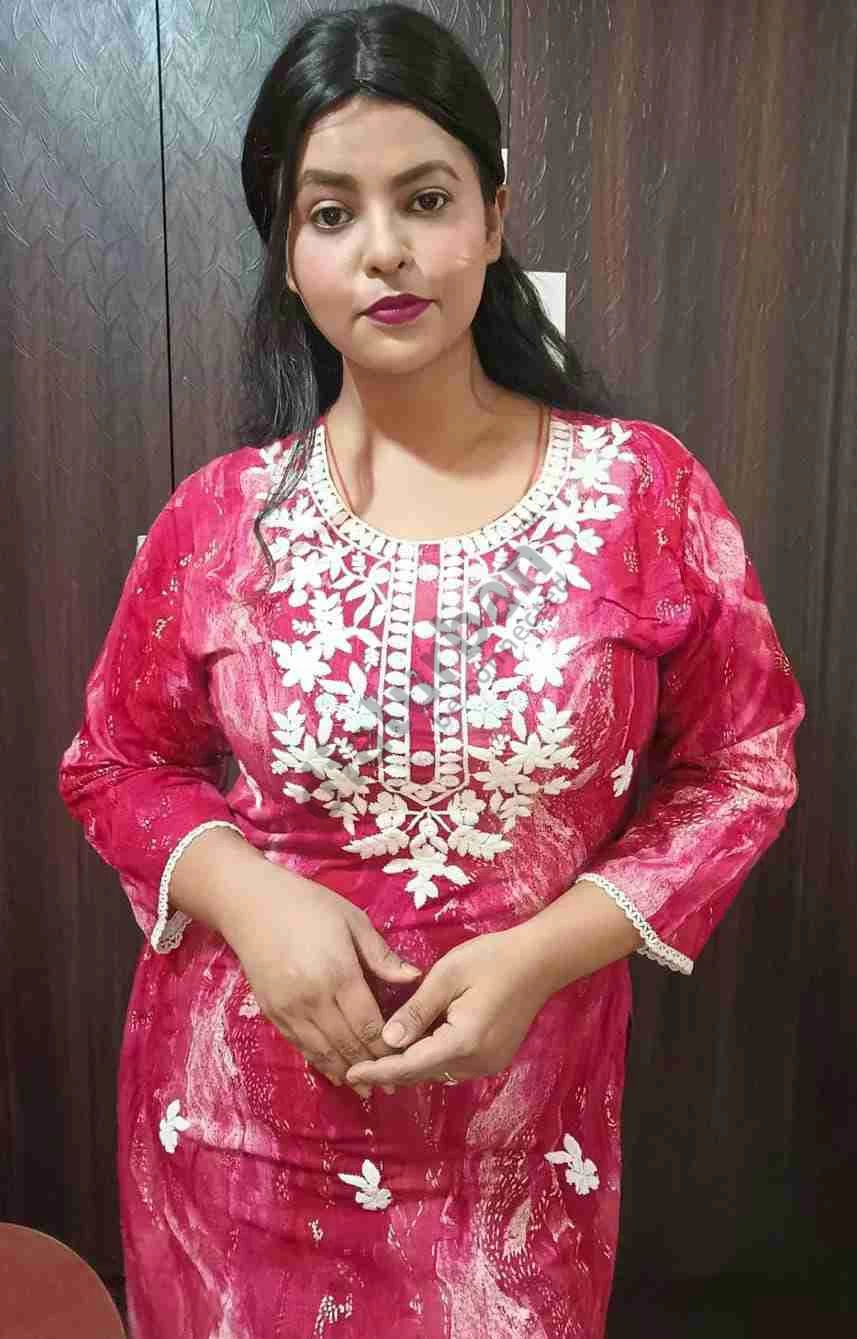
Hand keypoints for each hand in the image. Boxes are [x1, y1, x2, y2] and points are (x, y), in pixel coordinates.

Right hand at [218, 867, 422, 1097]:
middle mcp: (314, 999)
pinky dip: (321, 1063)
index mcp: (339, 975)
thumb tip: (414, 978)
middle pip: (348, 1044)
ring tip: (367, 1089)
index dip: (388, 1047)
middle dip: (372, 1067)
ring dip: (347, 1072)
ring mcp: (290, 1010)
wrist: (252, 905)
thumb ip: (381, 955)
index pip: (369, 1024)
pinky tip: (337, 1072)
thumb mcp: (353, 921)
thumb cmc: (309, 906)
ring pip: (323, 1053)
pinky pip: (301, 1047)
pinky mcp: (273, 1015)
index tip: (407, 1059)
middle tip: (394, 1084)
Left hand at [343, 929, 554, 1090]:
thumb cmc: (492, 959)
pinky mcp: (493, 1058)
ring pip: (437, 1072)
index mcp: (462, 1042)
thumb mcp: (447, 975)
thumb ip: (416, 1010)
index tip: (350, 1073)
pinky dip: (429, 1059)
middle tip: (355, 1067)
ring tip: (377, 1058)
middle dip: (389, 1071)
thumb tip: (387, 1039)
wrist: (540, 961)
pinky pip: (452, 1065)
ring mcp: (488, 1064)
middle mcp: (476, 1062)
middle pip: (422, 1074)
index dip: (378, 1069)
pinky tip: (413, 1046)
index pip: (410, 1065)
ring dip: (409, 1066)